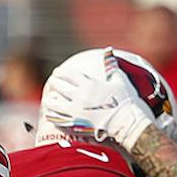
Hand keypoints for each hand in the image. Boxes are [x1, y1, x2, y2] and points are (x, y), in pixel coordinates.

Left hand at [39, 48, 156, 150]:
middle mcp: (80, 97)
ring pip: (55, 104)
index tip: (57, 72)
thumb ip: (111, 66)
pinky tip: (50, 114)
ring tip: (48, 99)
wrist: (128, 123)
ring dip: (50, 100)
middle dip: (55, 83)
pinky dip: (52, 115)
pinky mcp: (76, 125)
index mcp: (90, 85)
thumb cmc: (126, 101)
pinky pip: (58, 119)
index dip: (62, 73)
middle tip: (52, 82)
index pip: (70, 75)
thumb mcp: (120, 80)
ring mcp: (76, 111)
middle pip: (60, 87)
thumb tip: (109, 52)